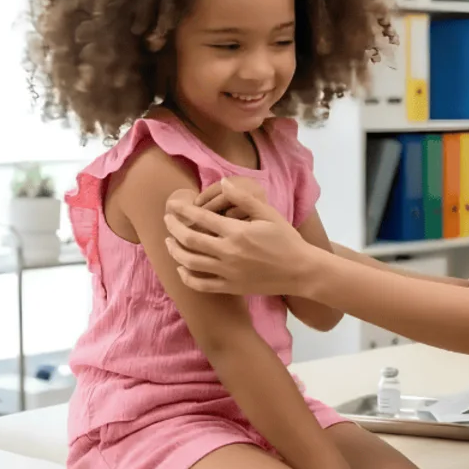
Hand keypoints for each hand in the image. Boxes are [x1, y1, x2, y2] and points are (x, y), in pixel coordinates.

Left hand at [163, 179, 311, 295]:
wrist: (300, 271)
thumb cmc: (287, 240)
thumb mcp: (269, 214)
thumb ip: (244, 199)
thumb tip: (223, 182)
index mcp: (236, 232)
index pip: (200, 218)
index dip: (183, 210)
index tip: (173, 205)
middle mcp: (228, 252)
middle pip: (189, 240)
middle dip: (173, 228)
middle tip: (167, 220)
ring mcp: (227, 272)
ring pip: (190, 262)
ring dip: (175, 251)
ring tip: (169, 242)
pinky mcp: (230, 287)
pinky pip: (201, 284)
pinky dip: (187, 277)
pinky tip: (182, 268)